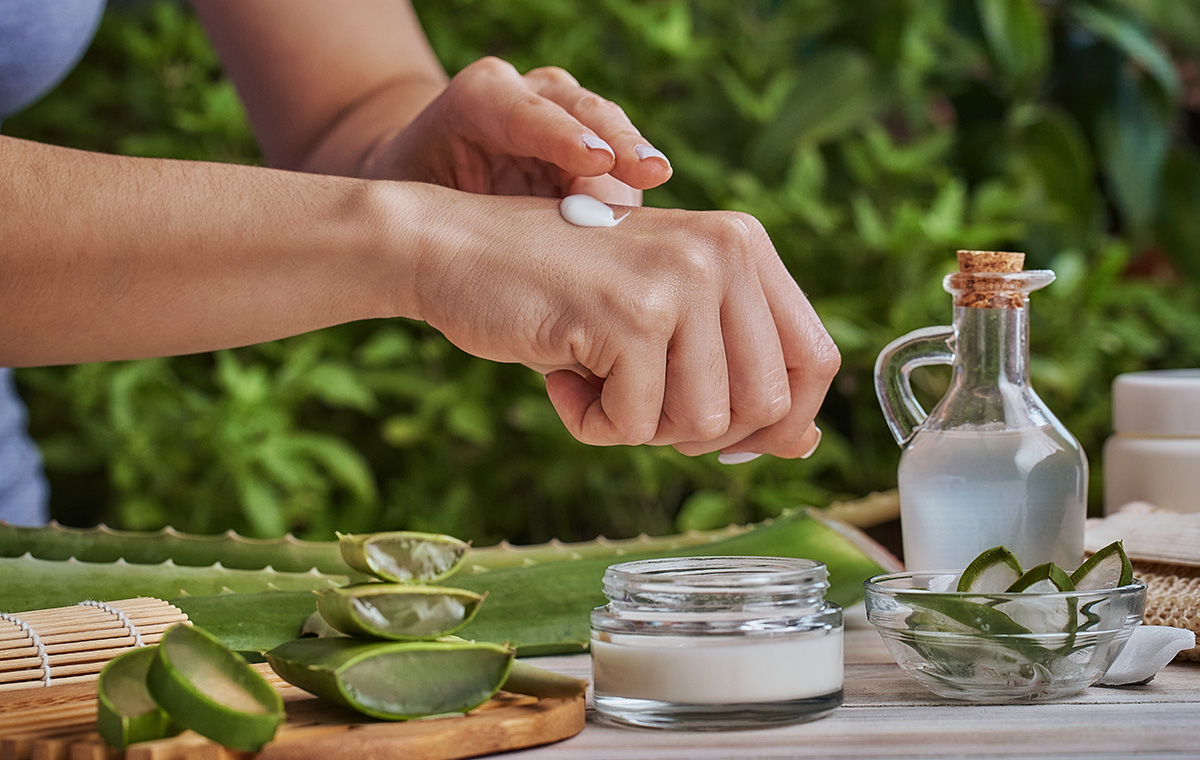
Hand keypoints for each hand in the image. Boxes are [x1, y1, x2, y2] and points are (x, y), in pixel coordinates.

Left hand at [361, 58, 671, 204]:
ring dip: (635, 163)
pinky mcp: (595, 148)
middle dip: (617, 142)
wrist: (433, 175)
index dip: (562, 135)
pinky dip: (634, 193)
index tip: (596, 162)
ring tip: (656, 189)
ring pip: (611, 132)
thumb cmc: (419, 191)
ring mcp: (569, 117)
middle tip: (647, 172)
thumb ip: (449, 215)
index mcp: (480, 99)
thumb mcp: (414, 198)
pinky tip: (654, 221)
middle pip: (582, 111)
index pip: (524, 112)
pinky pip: (622, 167)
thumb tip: (490, 256)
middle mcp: (532, 95)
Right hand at [406, 189, 838, 459]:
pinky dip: (592, 424)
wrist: (457, 249)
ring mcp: (680, 281)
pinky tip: (563, 375)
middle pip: (766, 407)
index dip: (782, 420)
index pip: (815, 359)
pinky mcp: (631, 317)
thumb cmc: (559, 291)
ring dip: (639, 425)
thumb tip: (803, 445)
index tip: (729, 440)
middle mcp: (724, 252)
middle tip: (636, 398)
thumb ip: (735, 369)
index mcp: (742, 244)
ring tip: (594, 376)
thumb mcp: (662, 319)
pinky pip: (635, 426)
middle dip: (697, 430)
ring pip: (703, 425)